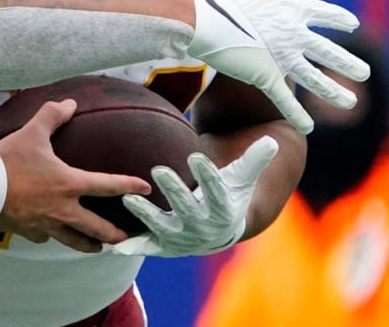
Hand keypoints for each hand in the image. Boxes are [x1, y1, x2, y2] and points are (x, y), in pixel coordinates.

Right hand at [0, 100, 150, 252]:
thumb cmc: (8, 160)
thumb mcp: (31, 132)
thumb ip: (52, 116)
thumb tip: (70, 104)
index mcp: (69, 183)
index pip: (107, 185)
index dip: (130, 186)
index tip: (145, 189)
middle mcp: (63, 209)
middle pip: (97, 228)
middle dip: (114, 234)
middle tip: (125, 238)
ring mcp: (46, 224)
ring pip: (75, 241)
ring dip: (89, 244)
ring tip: (97, 247)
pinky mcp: (29, 232)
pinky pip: (45, 237)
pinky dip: (50, 235)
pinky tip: (49, 233)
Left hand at [112, 135, 278, 257]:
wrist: (219, 231)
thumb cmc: (228, 195)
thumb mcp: (241, 179)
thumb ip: (254, 161)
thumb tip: (272, 141)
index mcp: (223, 210)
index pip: (216, 191)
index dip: (207, 175)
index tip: (196, 156)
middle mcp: (203, 227)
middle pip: (187, 208)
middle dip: (174, 191)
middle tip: (158, 169)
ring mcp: (182, 238)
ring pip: (163, 227)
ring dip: (146, 215)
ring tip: (129, 199)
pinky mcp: (164, 245)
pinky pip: (148, 246)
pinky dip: (134, 246)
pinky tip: (116, 245)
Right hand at [186, 0, 369, 133]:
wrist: (198, 18)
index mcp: (287, 9)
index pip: (321, 12)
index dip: (337, 18)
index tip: (352, 24)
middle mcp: (291, 33)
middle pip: (327, 51)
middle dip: (347, 63)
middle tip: (364, 72)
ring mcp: (281, 56)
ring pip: (314, 79)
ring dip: (334, 92)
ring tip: (350, 102)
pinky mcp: (265, 75)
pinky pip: (285, 99)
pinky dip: (297, 115)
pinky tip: (309, 127)